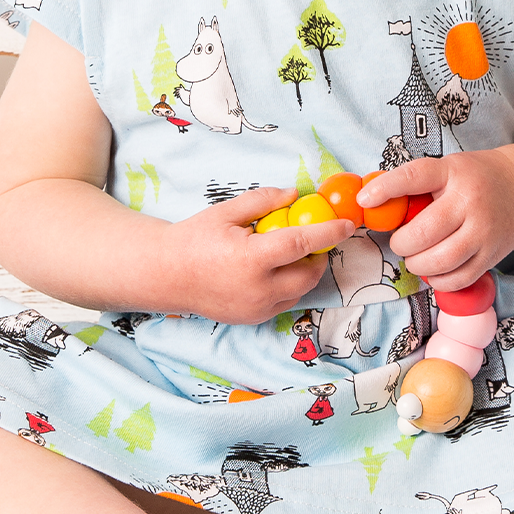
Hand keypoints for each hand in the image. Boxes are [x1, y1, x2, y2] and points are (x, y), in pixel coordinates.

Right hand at [163, 186, 353, 324]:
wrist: (166, 274)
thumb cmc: (193, 239)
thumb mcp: (226, 212)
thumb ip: (263, 201)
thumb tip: (295, 194)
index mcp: (251, 259)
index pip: (302, 244)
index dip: (328, 232)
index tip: (347, 224)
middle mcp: (257, 289)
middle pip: (309, 274)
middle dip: (320, 256)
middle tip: (316, 239)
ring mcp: (256, 308)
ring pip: (300, 291)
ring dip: (305, 272)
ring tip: (292, 253)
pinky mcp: (253, 319)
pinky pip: (284, 302)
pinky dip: (289, 286)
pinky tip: (275, 270)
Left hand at [358, 152, 513, 289]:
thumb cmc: (472, 180)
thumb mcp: (447, 169)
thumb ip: (415, 185)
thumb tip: (370, 203)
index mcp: (453, 172)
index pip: (415, 176)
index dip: (386, 188)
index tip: (364, 200)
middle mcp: (471, 201)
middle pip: (423, 233)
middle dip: (401, 243)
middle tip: (400, 242)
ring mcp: (484, 231)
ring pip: (440, 261)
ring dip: (417, 264)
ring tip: (415, 257)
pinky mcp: (493, 255)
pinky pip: (457, 279)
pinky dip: (438, 280)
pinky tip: (435, 269)